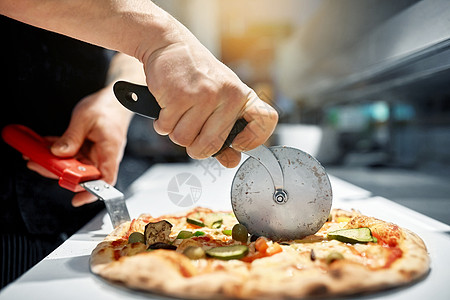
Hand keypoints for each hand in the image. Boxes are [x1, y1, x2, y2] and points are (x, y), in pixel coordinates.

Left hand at [27, 86, 131, 206]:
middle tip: (38, 165)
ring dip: (54, 163)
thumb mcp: (85, 119)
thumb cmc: (107, 108)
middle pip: (83, 175)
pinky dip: (57, 153)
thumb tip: (58, 153)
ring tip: (35, 156)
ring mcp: (95, 154)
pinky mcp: (88, 150)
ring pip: (74, 167)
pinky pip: (72, 156)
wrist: (115, 101)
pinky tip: (44, 147)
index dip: (92, 192)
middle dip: (59, 174)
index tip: (77, 200)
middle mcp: (104, 157)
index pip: (106, 180)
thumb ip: (71, 137)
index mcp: (110, 151)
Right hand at [142, 38, 277, 167]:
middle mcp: (228, 95)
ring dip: (176, 132)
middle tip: (192, 130)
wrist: (170, 46)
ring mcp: (204, 95)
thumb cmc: (196, 75)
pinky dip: (162, 123)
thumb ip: (226, 132)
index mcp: (242, 96)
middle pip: (211, 146)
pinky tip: (168, 106)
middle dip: (195, 147)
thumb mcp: (219, 98)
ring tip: (179, 112)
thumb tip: (231, 161)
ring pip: (185, 141)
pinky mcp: (179, 96)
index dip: (253, 141)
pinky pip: (167, 129)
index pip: (266, 122)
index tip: (237, 145)